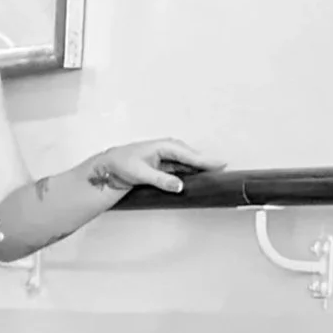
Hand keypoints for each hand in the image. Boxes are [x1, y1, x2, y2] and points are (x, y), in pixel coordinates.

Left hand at [86, 138, 224, 195]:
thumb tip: (180, 186)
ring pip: (188, 162)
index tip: (220, 164)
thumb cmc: (121, 165)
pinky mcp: (164, 166)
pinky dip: (191, 171)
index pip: (188, 154)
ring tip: (217, 173)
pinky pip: (182, 168)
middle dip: (206, 161)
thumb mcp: (140, 174)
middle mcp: (166, 149)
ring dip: (200, 167)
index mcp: (162, 147)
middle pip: (191, 156)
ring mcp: (166, 157)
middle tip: (224, 167)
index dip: (204, 160)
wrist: (109, 167)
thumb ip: (161, 180)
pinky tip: (199, 177)